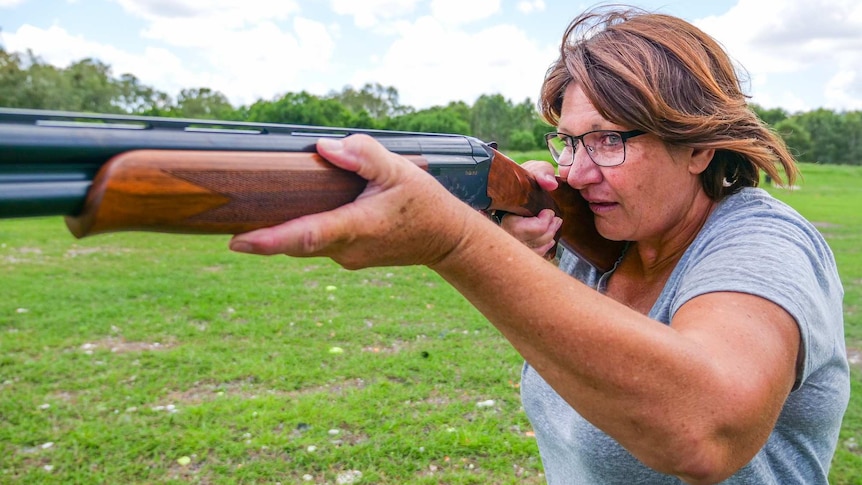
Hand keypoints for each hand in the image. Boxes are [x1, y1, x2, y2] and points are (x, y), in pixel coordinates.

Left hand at [228, 134, 472, 268]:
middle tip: (221, 225)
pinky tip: (286, 214)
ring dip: (276, 234)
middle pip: (294, 242)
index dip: (269, 240)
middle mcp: (346, 249)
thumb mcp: (400, 169)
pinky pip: (314, 243)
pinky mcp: (347, 256)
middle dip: (259, 237)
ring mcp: (346, 257)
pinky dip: (297, 231)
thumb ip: (362, 155)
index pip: (306, 235)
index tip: (236, 242)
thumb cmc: (424, 203)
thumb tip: (324, 147)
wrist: (446, 240)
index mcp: (357, 227)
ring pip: (302, 244)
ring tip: (244, 218)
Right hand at [498, 160, 561, 256]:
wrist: (517, 188)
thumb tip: (550, 185)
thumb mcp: (533, 170)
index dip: (540, 223)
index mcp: (501, 211)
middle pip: (527, 242)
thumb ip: (542, 173)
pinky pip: (531, 255)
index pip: (518, 230)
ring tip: (554, 224)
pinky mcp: (515, 246)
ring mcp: (508, 240)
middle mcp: (501, 229)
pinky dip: (544, 248)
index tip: (548, 211)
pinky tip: (548, 238)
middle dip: (547, 231)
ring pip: (531, 250)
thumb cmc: (524, 180)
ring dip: (548, 238)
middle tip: (555, 218)